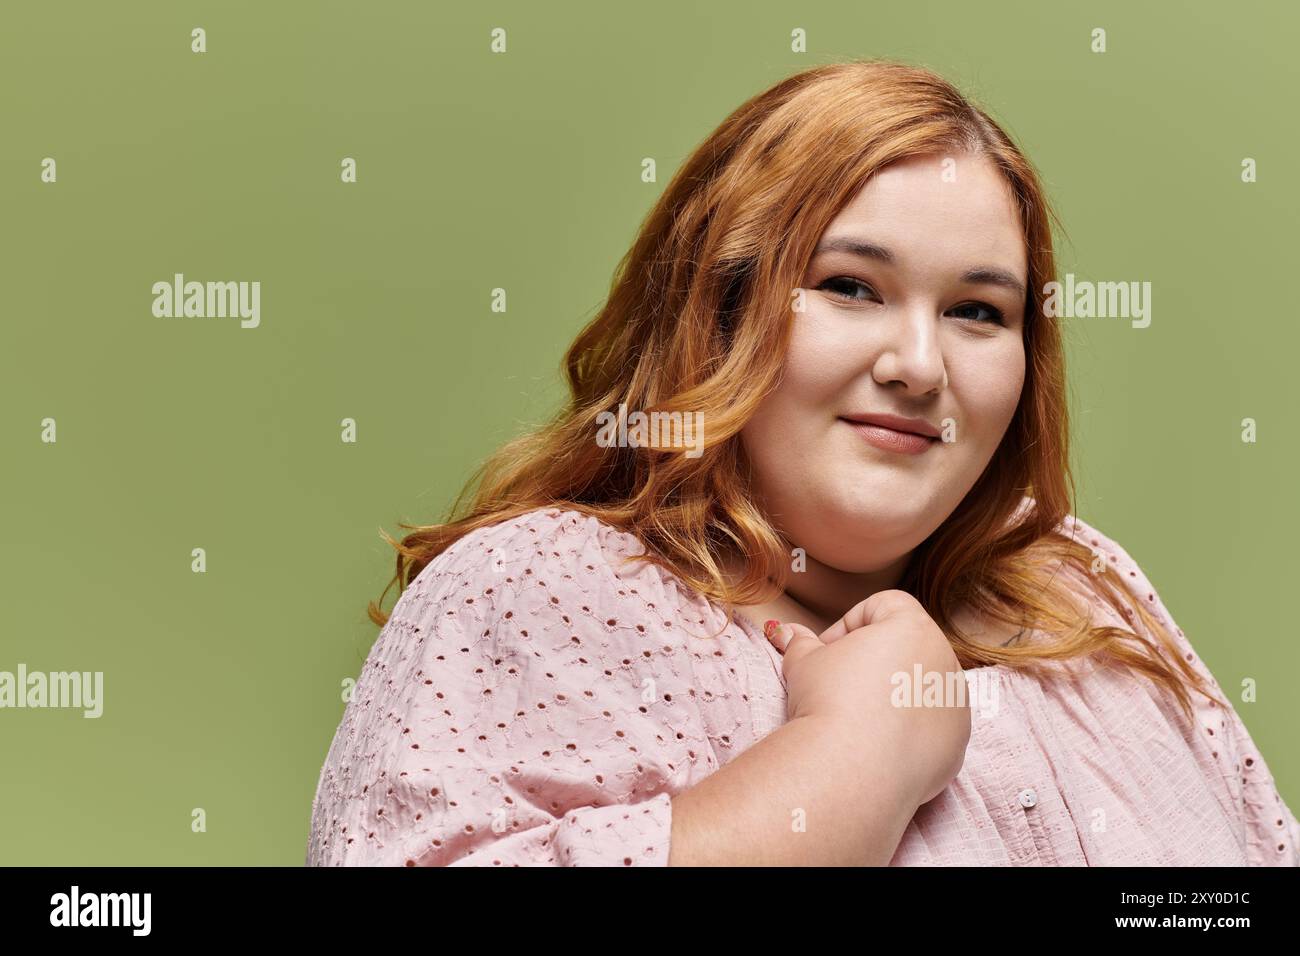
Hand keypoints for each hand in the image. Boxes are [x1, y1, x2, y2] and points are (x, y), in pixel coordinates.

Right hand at [765, 589, 971, 805]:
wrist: (851, 769)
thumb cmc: (829, 702)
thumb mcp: (804, 662)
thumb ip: (801, 642)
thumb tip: (787, 632)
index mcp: (913, 627)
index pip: (883, 605)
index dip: (849, 624)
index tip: (826, 651)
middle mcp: (944, 660)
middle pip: (908, 644)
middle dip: (875, 659)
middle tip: (839, 685)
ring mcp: (956, 704)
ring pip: (924, 686)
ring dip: (896, 694)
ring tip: (858, 718)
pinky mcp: (957, 744)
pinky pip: (933, 726)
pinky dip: (909, 730)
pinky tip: (877, 744)